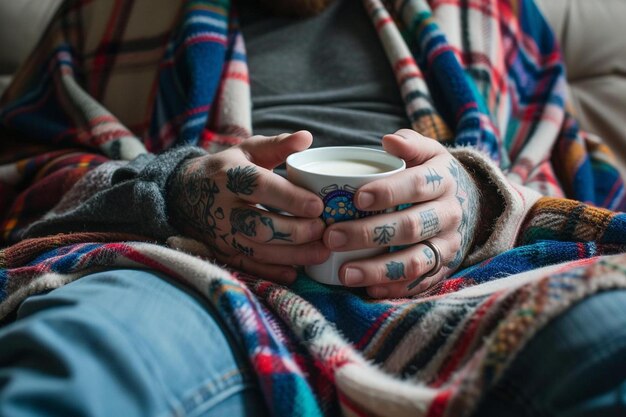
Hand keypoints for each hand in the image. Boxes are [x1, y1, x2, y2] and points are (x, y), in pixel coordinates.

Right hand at [167, 131, 329, 283]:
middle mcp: (223, 207)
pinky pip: (247, 266)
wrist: (183, 193)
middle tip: (324, 229)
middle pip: (260, 225)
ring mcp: (221, 233)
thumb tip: (306, 137)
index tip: (318, 205)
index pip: (261, 188)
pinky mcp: (222, 252)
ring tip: (322, 252)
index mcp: (231, 176)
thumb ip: (277, 145)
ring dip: (292, 254)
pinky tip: (295, 272)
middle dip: (296, 231)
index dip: (291, 198)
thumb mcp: (247, 151)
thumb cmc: (226, 169)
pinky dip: (271, 272)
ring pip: (257, 249)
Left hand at [323, 129, 480, 297]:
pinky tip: (367, 290)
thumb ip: (410, 145)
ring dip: (379, 269)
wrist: (469, 203)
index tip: (356, 197)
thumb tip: (389, 140)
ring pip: (416, 261)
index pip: (416, 185)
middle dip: (369, 233)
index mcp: (443, 181)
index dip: (387, 192)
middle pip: (410, 227)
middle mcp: (449, 214)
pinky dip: (394, 288)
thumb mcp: (428, 153)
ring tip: (345, 273)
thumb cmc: (432, 175)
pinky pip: (421, 283)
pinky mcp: (444, 268)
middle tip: (331, 236)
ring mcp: (448, 244)